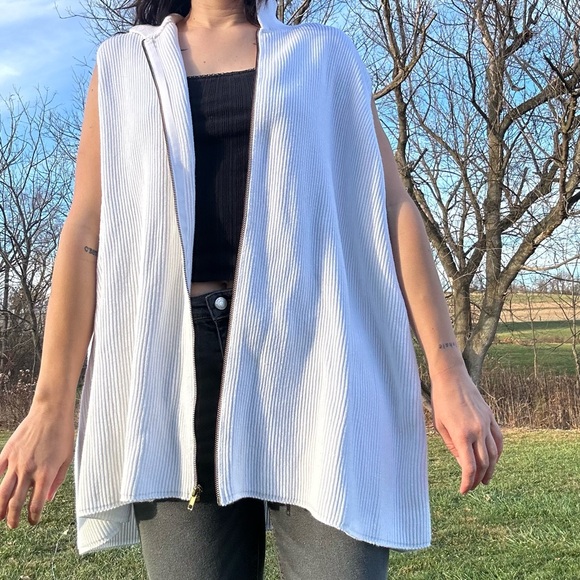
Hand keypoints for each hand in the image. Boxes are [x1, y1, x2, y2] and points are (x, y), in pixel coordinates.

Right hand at [0, 401, 74, 527]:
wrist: (51, 412)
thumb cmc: (63, 433)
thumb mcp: (67, 458)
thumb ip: (57, 480)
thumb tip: (47, 498)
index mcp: (46, 473)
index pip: (36, 503)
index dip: (34, 516)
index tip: (33, 521)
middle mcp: (29, 470)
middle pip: (15, 502)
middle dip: (13, 517)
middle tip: (14, 525)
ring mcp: (16, 462)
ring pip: (2, 491)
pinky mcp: (7, 452)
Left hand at [430, 365, 502, 493]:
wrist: (451, 378)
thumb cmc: (441, 401)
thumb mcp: (440, 426)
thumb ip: (452, 446)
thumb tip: (462, 463)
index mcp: (462, 435)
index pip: (469, 467)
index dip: (467, 482)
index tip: (463, 490)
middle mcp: (478, 431)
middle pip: (485, 463)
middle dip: (478, 478)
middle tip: (472, 486)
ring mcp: (487, 424)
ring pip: (495, 453)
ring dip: (491, 468)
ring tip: (485, 478)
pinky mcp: (491, 417)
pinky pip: (499, 440)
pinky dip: (498, 452)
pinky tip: (493, 459)